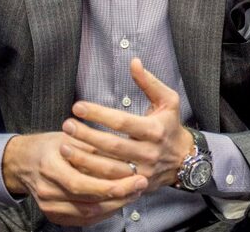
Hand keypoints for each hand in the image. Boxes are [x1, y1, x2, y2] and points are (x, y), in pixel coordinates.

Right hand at [1, 132, 146, 225]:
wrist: (24, 161)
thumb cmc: (52, 145)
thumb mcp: (71, 138)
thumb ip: (94, 148)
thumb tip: (125, 155)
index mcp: (50, 167)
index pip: (83, 183)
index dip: (112, 184)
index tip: (136, 176)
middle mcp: (47, 191)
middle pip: (88, 201)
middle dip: (119, 195)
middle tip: (141, 185)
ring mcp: (49, 206)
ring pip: (89, 213)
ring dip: (115, 205)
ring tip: (134, 192)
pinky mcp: (54, 215)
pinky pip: (83, 219)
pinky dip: (103, 212)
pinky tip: (118, 202)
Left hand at [61, 58, 193, 192]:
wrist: (185, 159)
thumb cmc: (171, 125)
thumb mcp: (168, 100)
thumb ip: (149, 82)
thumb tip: (134, 61)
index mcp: (155, 130)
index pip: (123, 122)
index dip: (99, 114)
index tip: (77, 106)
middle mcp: (149, 153)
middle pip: (112, 146)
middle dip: (87, 135)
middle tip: (66, 124)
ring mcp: (142, 172)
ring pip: (108, 169)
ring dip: (84, 158)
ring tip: (64, 145)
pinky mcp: (135, 186)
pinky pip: (109, 184)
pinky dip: (91, 176)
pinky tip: (74, 166)